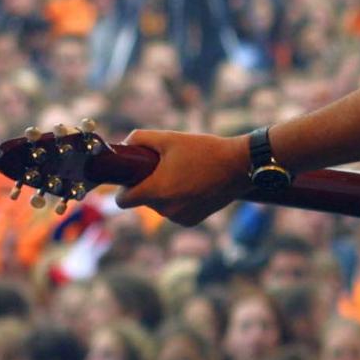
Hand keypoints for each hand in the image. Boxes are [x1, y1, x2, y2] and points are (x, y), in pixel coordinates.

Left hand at [115, 130, 252, 225]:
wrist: (238, 166)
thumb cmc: (203, 150)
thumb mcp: (169, 138)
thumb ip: (140, 138)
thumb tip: (124, 145)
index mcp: (156, 190)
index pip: (122, 201)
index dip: (122, 189)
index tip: (129, 178)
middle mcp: (166, 209)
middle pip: (143, 200)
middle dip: (147, 185)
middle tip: (162, 167)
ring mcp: (179, 217)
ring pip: (159, 206)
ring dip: (163, 193)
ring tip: (182, 174)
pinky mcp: (191, 221)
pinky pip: (174, 212)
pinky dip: (177, 201)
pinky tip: (192, 186)